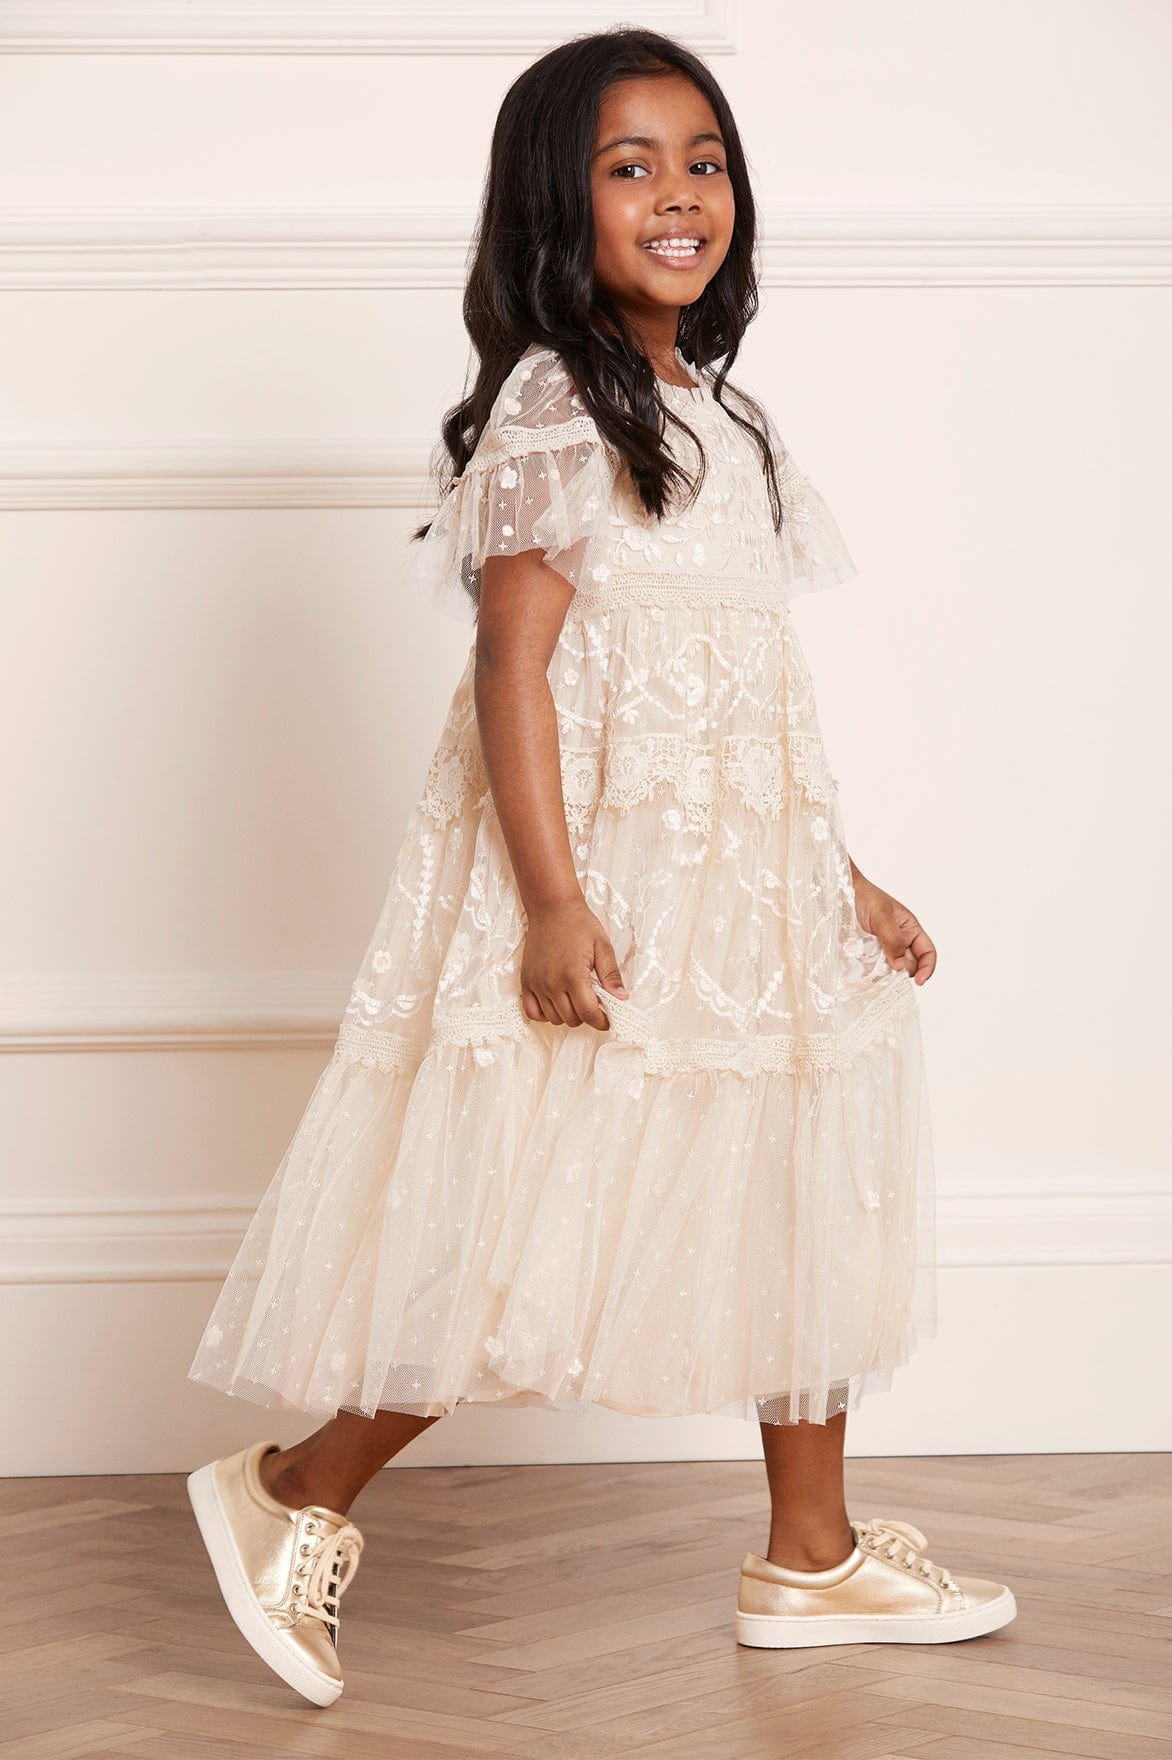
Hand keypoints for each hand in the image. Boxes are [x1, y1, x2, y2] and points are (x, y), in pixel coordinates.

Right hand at [520, 897, 628, 1027]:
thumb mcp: (602, 947)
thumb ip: (611, 975)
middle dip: (587, 1016)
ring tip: (576, 999)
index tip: (607, 1019)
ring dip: (568, 1015)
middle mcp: (552, 982)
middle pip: (572, 1019)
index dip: (602, 1021)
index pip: (589, 1013)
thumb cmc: (579, 924)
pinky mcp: (526, 982)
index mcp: (574, 974)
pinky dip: (545, 1014)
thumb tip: (622, 998)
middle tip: (594, 1003)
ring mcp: (537, 984)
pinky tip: (556, 1004)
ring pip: (554, 1018)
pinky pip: (532, 1012)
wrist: (552, 908)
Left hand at [849, 862, 936, 985]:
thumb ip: (893, 939)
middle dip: (902, 972)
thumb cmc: (864, 897)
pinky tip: (864, 972)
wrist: (838, 894)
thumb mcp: (881, 915)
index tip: (919, 981)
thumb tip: (901, 966)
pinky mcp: (866, 956)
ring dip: (886, 975)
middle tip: (889, 971)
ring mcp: (882, 951)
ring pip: (891, 971)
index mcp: (909, 929)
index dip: (927, 967)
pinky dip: (871, 975)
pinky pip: (873, 971)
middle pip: (909, 966)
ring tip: (875, 971)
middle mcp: (898, 942)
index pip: (927, 952)